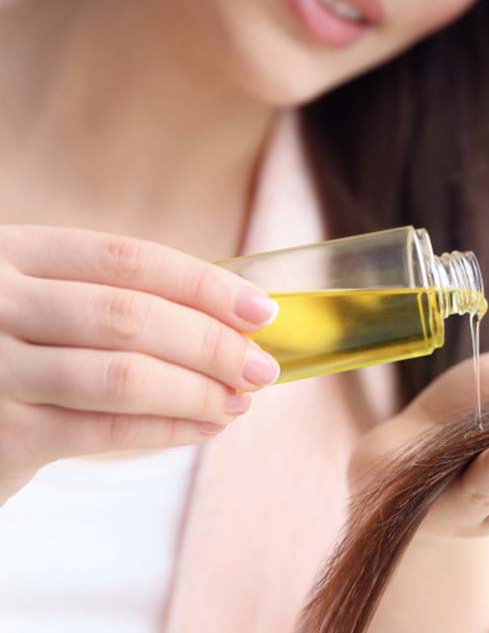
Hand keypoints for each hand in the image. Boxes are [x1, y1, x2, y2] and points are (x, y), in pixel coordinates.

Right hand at [0, 225, 279, 500]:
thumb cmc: (12, 345)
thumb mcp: (43, 299)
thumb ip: (114, 297)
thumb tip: (233, 315)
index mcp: (18, 254)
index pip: (129, 259)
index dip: (202, 283)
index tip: (261, 308)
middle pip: (130, 316)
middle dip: (211, 343)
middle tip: (262, 367)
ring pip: (121, 376)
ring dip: (196, 390)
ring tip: (240, 400)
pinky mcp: (0, 434)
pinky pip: (101, 431)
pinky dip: (165, 430)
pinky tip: (205, 427)